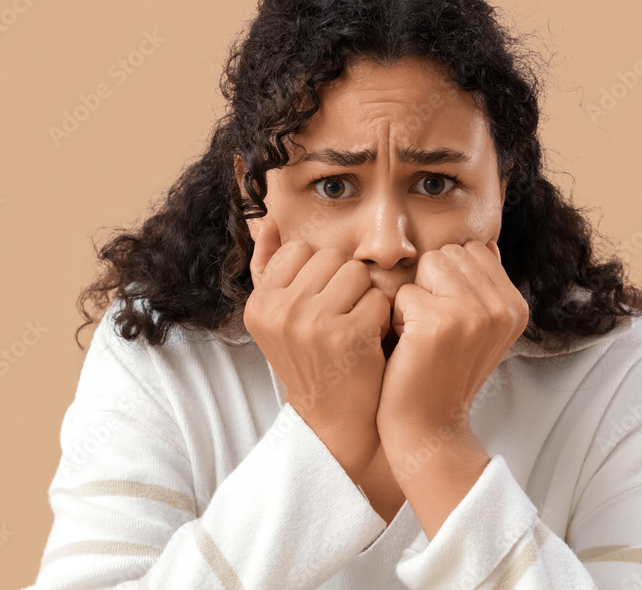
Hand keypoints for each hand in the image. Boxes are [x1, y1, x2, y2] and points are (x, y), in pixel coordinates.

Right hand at [243, 215, 389, 480]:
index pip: (301, 249)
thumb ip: (269, 268)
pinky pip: (378, 297)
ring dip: (366, 296)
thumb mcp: (278, 319)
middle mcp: (280, 311)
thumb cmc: (312, 362)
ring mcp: (312, 323)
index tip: (323, 303)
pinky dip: (382, 317)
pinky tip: (370, 340)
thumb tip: (267, 220)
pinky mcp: (347, 335)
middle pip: (332, 257)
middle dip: (345, 282)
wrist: (334, 421)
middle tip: (343, 317)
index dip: (321, 272)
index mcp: (260, 303)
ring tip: (356, 326)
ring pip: (357, 273)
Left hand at [376, 239, 528, 436]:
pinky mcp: (439, 323)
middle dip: (431, 285)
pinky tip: (408, 347)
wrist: (429, 429)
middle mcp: (502, 307)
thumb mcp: (481, 330)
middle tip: (432, 330)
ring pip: (427, 267)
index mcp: (516, 306)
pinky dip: (396, 318)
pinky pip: (403, 293)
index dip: (449, 281)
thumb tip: (484, 244)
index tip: (449, 321)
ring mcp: (473, 314)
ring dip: (414, 298)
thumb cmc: (444, 375)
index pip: (473, 251)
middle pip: (448, 254)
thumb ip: (485, 287)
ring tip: (420, 335)